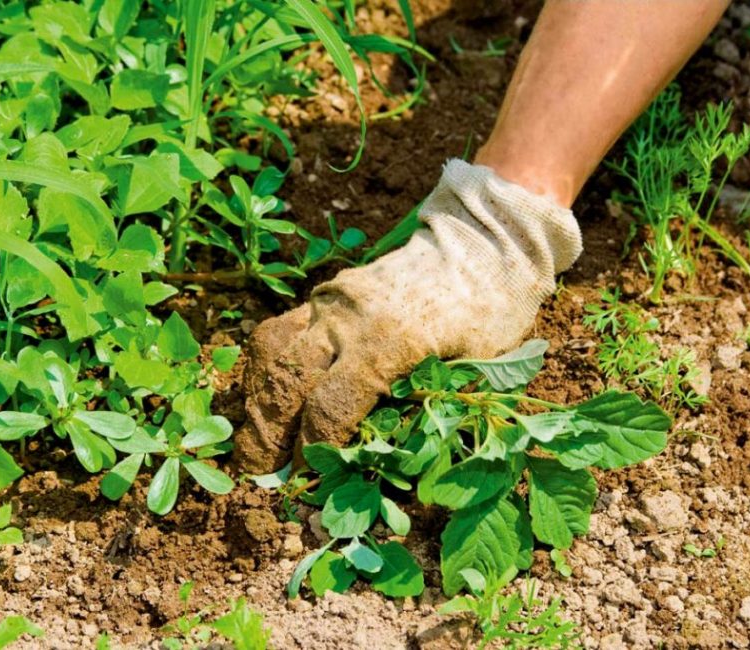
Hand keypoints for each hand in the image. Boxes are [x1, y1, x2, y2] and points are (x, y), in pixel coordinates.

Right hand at [233, 160, 581, 473]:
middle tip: (263, 472)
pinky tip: (271, 396)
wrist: (483, 242)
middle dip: (267, 433)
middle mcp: (349, 318)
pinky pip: (281, 331)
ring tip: (258, 438)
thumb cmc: (491, 311)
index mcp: (390, 342)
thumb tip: (383, 463)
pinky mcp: (326, 292)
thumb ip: (430, 411)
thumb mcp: (477, 368)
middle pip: (286, 381)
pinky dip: (269, 369)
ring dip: (258, 399)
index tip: (308, 480)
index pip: (329, 408)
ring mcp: (332, 300)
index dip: (313, 452)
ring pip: (272, 353)